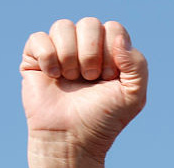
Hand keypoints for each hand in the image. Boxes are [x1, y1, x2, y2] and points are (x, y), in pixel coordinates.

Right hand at [20, 18, 147, 167]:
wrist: (72, 139)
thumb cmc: (104, 119)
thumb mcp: (133, 96)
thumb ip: (138, 65)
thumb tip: (118, 37)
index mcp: (110, 52)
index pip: (113, 28)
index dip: (112, 52)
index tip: (108, 78)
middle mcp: (85, 48)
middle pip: (89, 23)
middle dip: (91, 54)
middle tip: (90, 79)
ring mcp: (60, 51)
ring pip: (63, 26)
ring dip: (70, 56)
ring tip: (71, 79)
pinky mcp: (35, 58)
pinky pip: (39, 38)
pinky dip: (48, 58)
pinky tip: (53, 77)